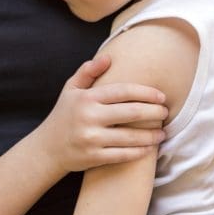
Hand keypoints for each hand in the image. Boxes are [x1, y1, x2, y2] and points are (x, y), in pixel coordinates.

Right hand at [35, 55, 167, 172]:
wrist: (48, 148)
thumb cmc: (64, 115)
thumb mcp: (71, 89)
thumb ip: (88, 72)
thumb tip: (108, 57)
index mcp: (86, 98)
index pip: (122, 91)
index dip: (145, 93)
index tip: (161, 96)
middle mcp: (89, 117)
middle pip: (131, 113)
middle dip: (154, 112)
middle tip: (165, 112)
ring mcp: (91, 138)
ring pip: (130, 137)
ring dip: (151, 135)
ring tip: (163, 133)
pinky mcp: (93, 157)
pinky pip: (123, 155)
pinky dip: (139, 152)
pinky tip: (149, 148)